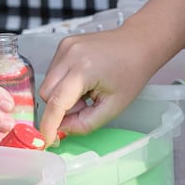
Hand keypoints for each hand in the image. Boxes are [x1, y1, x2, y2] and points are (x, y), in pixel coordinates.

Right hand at [37, 25, 161, 141]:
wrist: (138, 44)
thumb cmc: (131, 72)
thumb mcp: (113, 107)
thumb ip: (85, 124)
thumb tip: (62, 130)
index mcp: (83, 69)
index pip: (56, 103)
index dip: (49, 125)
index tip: (48, 140)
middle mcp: (69, 54)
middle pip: (46, 93)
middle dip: (60, 108)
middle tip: (85, 106)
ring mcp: (65, 47)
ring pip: (48, 83)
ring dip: (61, 95)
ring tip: (87, 92)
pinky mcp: (64, 44)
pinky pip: (53, 72)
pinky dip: (63, 83)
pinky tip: (83, 81)